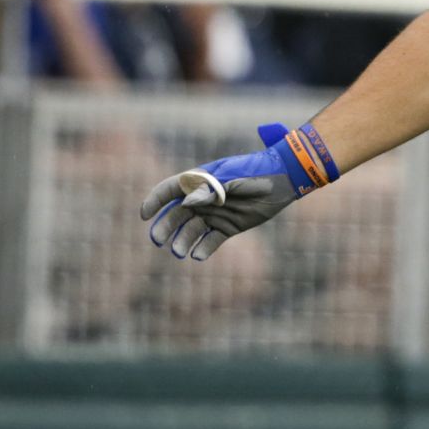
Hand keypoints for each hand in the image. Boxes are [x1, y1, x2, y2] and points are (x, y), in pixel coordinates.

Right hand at [140, 123, 309, 261]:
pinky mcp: (228, 227)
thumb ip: (211, 190)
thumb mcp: (234, 179)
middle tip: (158, 240)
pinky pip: (211, 240)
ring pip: (192, 230)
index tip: (144, 214)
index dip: (155, 201)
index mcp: (200, 181)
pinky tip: (197, 255)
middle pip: (177, 214)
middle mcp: (204, 199)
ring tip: (180, 252)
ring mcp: (215, 214)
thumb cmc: (256, 173)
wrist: (284, 180)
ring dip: (183, 241)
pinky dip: (203, 249)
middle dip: (165, 226)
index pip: (170, 190)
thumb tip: (187, 202)